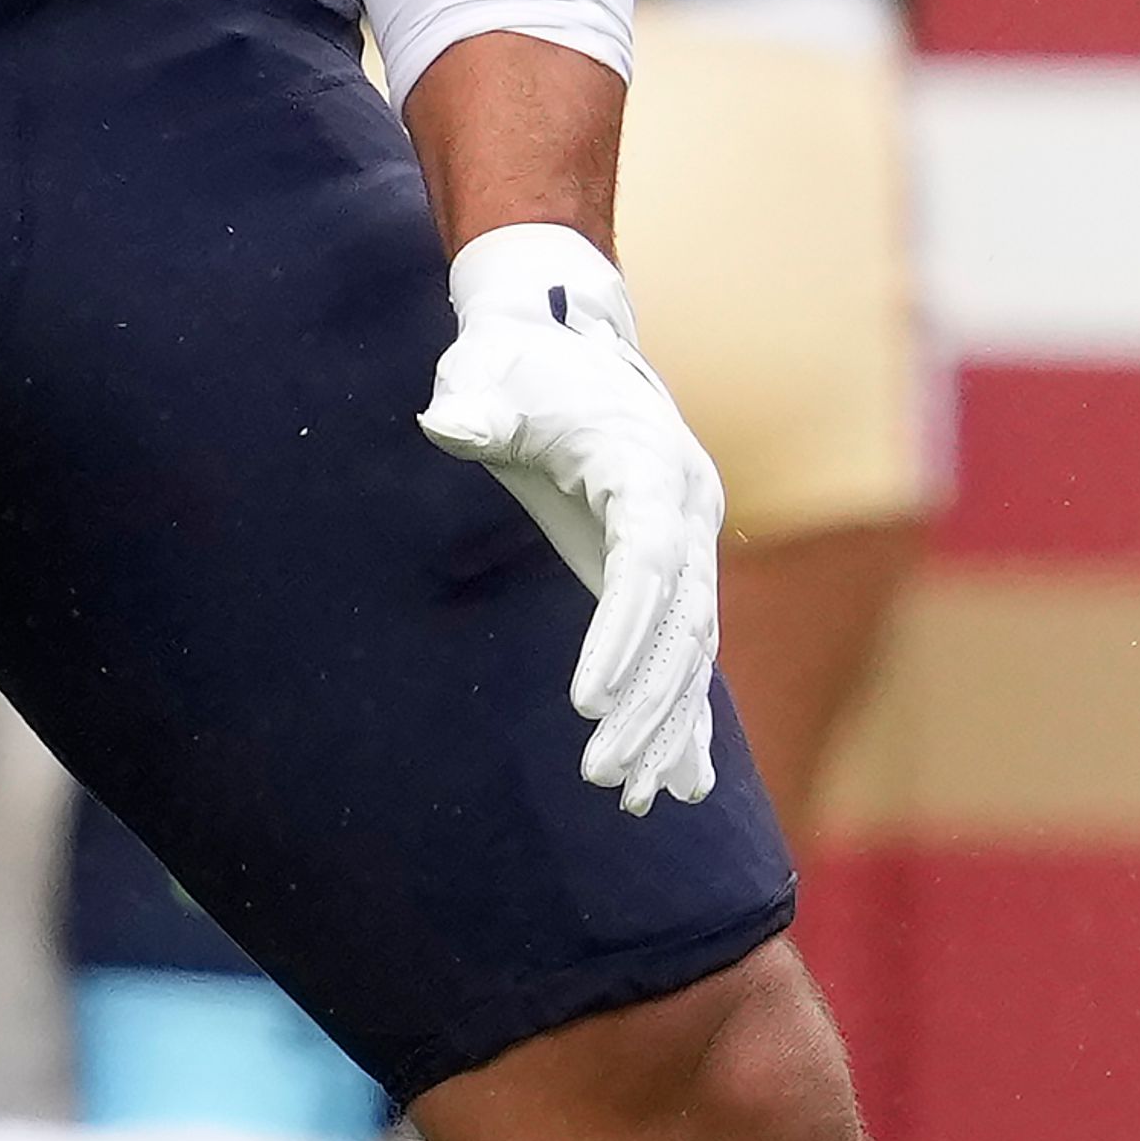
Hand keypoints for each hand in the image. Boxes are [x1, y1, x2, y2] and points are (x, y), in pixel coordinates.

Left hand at [417, 220, 721, 814]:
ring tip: (631, 797)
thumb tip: (448, 425)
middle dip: (646, 703)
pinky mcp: (669, 569)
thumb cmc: (518, 363)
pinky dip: (684, 715)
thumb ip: (477, 407)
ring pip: (691, 648)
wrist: (561, 342)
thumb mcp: (491, 374)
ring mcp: (687, 541)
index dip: (623, 633)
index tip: (587, 700)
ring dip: (666, 724)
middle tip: (599, 773)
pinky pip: (686, 651)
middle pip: (683, 622)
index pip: (648, 564)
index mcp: (651, 464)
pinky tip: (676, 785)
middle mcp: (688, 508)